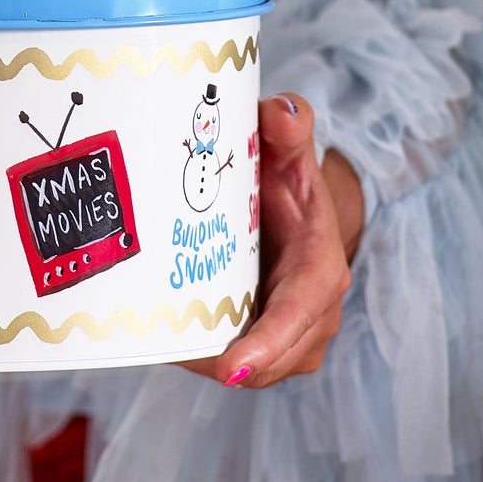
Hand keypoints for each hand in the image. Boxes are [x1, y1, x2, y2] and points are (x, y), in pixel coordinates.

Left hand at [185, 92, 359, 389]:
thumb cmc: (288, 177)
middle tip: (167, 350)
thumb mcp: (289, 150)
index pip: (298, 313)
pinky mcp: (268, 344)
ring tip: (160, 346)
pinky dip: (206, 355)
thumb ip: (289, 129)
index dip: (267, 344)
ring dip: (211, 360)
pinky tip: (166, 342)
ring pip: (252, 367)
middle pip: (271, 355)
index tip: (229, 368)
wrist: (295, 206)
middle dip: (225, 359)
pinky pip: (238, 361)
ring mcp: (292, 336)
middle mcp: (313, 313)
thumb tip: (282, 113)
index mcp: (321, 268)